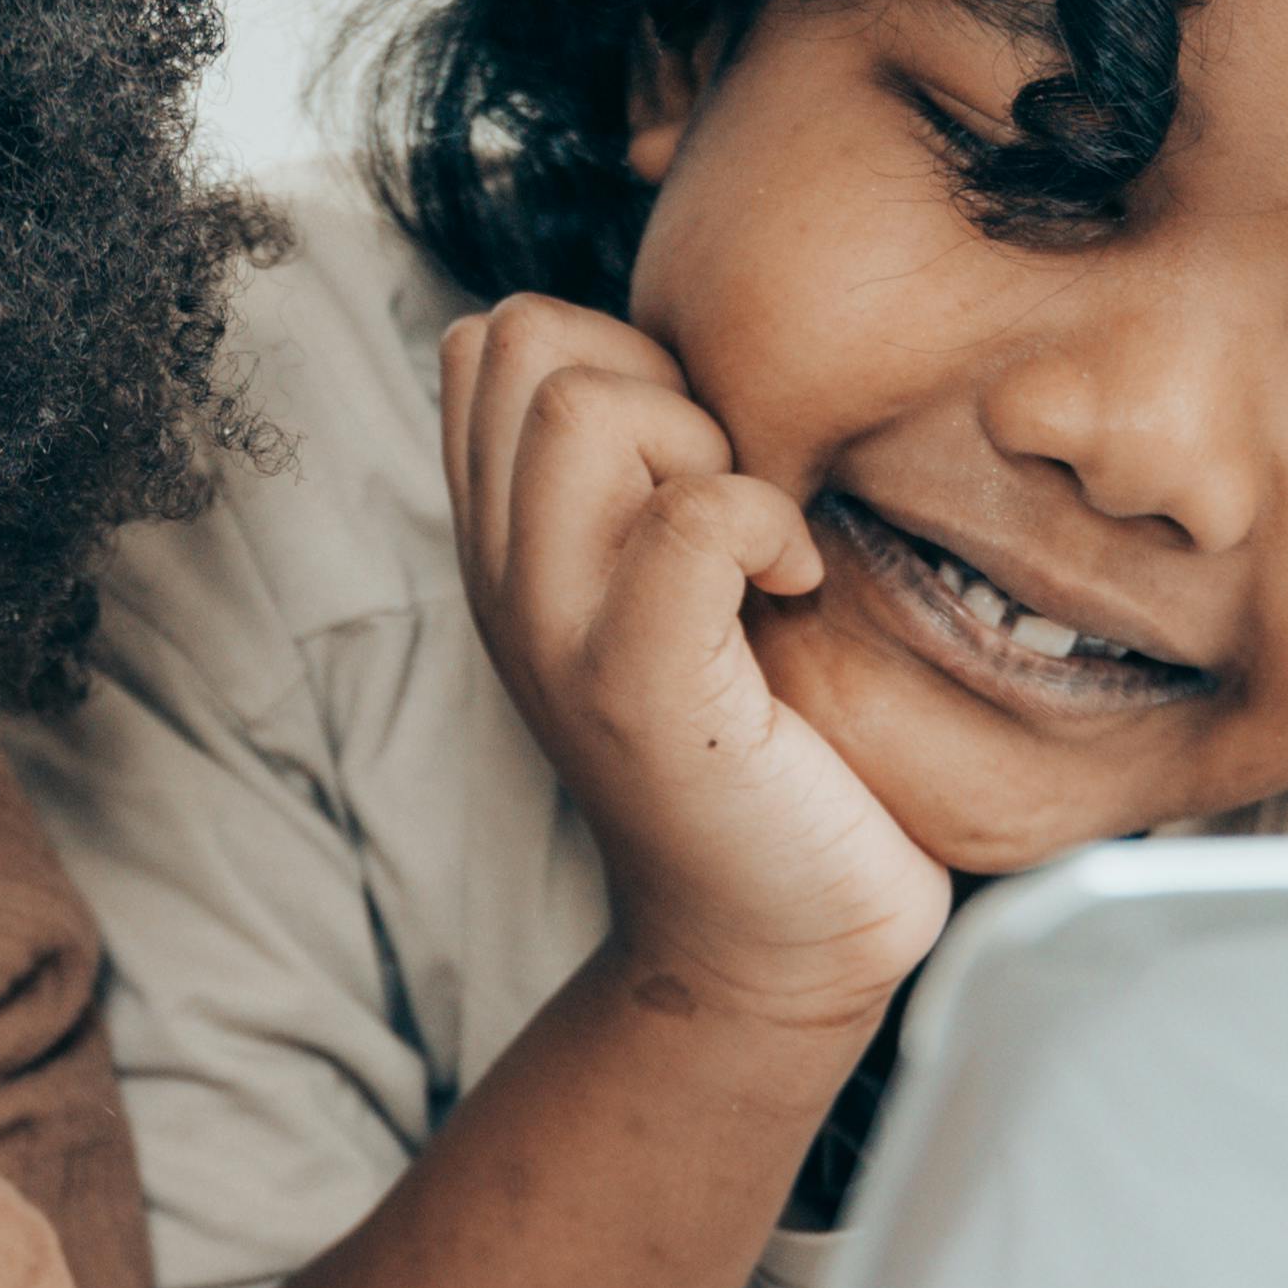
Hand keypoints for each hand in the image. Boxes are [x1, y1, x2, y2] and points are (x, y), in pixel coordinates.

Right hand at [440, 298, 948, 1038]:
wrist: (771, 947)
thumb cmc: (764, 757)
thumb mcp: (672, 593)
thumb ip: (646, 481)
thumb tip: (704, 354)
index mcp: (503, 546)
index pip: (491, 341)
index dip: (610, 351)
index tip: (693, 459)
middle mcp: (502, 579)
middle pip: (521, 341)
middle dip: (651, 378)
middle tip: (727, 493)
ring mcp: (555, 634)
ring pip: (580, 405)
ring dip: (702, 444)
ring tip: (754, 542)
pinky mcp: (641, 690)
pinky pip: (691, 518)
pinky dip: (766, 522)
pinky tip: (796, 586)